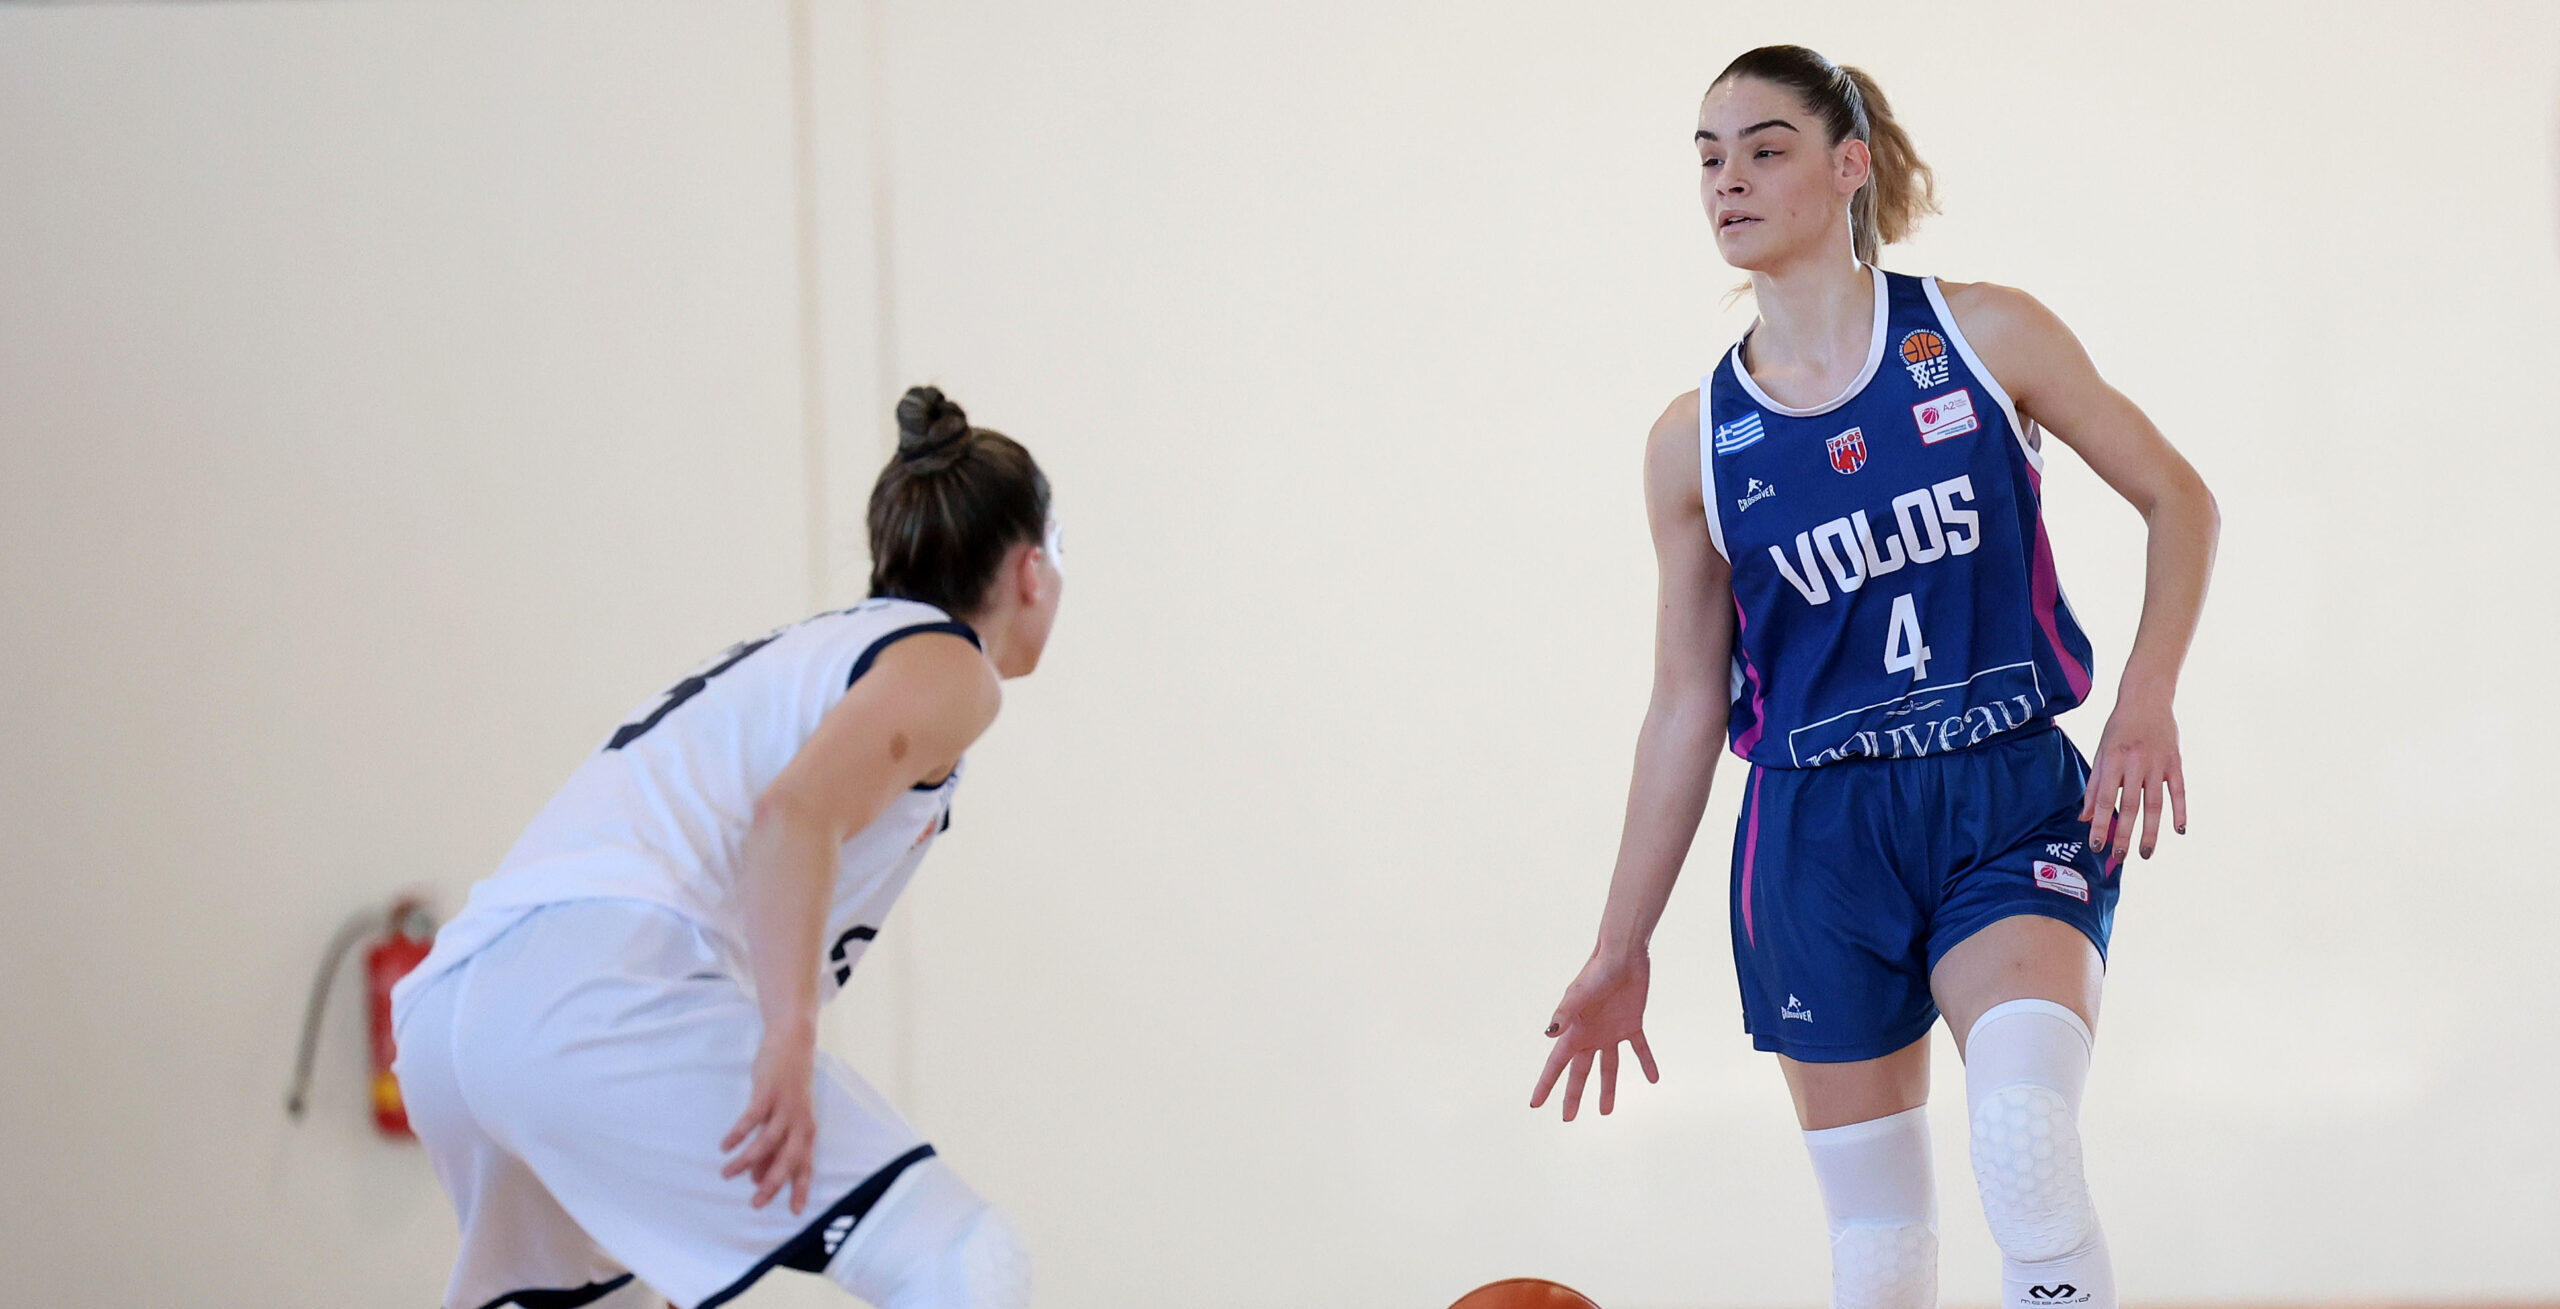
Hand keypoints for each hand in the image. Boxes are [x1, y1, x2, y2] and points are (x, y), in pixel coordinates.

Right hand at [720, 1030, 817, 1212]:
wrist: (793, 1043)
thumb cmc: (788, 1084)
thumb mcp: (785, 1117)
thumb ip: (773, 1148)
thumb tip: (758, 1177)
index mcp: (807, 1129)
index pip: (806, 1164)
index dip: (801, 1188)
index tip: (794, 1212)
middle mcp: (800, 1121)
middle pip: (789, 1158)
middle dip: (773, 1183)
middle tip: (755, 1203)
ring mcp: (785, 1106)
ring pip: (768, 1141)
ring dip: (747, 1160)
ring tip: (726, 1174)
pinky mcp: (769, 1092)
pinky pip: (752, 1118)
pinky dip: (739, 1133)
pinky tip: (725, 1146)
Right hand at [1530, 950, 1659, 1120]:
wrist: (1622, 954)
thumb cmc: (1597, 970)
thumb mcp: (1579, 993)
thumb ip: (1565, 1013)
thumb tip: (1549, 1034)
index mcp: (1574, 1030)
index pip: (1556, 1064)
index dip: (1545, 1085)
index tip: (1535, 1104)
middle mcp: (1590, 1035)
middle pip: (1580, 1072)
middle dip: (1573, 1095)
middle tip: (1568, 1118)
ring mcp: (1610, 1031)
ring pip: (1608, 1067)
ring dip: (1608, 1088)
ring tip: (1606, 1111)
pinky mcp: (1631, 1023)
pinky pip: (1639, 1048)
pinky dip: (1646, 1062)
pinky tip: (1653, 1078)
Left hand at [2079, 693, 2185, 861]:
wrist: (2147, 698)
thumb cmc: (2119, 728)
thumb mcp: (2101, 752)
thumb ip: (2094, 785)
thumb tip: (2084, 818)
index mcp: (2112, 759)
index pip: (2104, 798)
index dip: (2100, 824)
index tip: (2096, 846)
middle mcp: (2135, 762)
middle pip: (2129, 805)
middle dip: (2123, 833)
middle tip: (2120, 857)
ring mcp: (2158, 763)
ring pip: (2154, 803)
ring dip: (2150, 830)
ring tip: (2145, 853)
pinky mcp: (2176, 762)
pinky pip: (2179, 791)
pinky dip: (2180, 811)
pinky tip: (2179, 831)